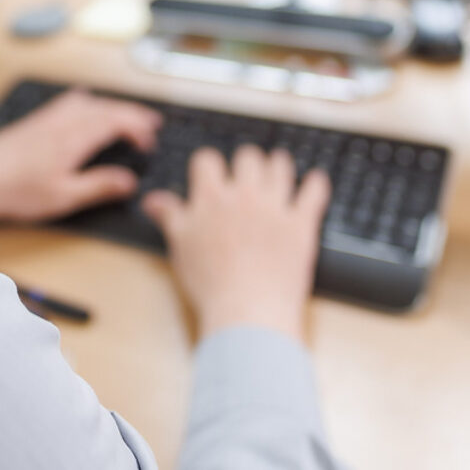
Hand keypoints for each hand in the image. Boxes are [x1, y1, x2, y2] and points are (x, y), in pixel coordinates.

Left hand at [0, 88, 162, 223]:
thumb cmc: (17, 191)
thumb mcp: (63, 197)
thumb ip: (98, 186)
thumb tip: (129, 182)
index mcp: (73, 138)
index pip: (114, 122)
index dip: (137, 128)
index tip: (149, 143)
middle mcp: (62, 121)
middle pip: (104, 108)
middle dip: (131, 113)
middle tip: (151, 124)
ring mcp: (48, 118)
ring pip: (88, 102)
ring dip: (111, 106)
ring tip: (127, 116)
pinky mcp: (36, 121)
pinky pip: (69, 101)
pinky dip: (87, 102)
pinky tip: (86, 104)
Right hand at [143, 146, 329, 341]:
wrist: (248, 312)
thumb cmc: (211, 284)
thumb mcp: (180, 247)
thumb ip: (169, 216)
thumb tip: (153, 200)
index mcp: (212, 197)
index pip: (208, 160)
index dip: (208, 164)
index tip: (210, 172)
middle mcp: (244, 194)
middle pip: (247, 158)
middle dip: (245, 161)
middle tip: (247, 169)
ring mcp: (275, 207)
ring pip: (280, 168)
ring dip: (279, 163)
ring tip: (279, 163)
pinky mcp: (301, 224)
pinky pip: (313, 193)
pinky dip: (316, 184)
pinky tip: (316, 181)